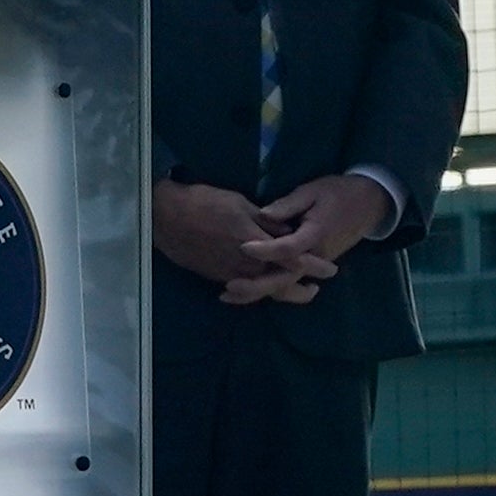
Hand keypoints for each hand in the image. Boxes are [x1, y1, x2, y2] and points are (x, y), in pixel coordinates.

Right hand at [155, 178, 323, 306]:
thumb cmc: (205, 203)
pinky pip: (244, 289)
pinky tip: (265, 289)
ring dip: (282, 293)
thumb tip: (289, 230)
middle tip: (316, 289)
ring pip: (262, 291)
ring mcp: (230, 274)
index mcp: (255, 244)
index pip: (292, 260)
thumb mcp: (241, 204)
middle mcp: (245, 265)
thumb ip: (267, 220)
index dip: (313, 265)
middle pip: (280, 285)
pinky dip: (259, 292)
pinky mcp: (216, 277)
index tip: (329, 268)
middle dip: (300, 289)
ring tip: (297, 293)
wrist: (166, 217)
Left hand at [240, 172, 391, 296]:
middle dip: (256, 285)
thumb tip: (262, 214)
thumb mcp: (312, 191)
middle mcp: (315, 257)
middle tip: (227, 288)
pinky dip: (267, 287)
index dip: (265, 249)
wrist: (369, 204)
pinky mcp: (311, 267)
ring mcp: (314, 265)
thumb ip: (288, 205)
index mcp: (315, 235)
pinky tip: (243, 289)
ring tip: (227, 294)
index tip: (242, 246)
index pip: (289, 249)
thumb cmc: (337, 193)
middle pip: (284, 278)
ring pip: (285, 285)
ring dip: (258, 291)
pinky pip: (288, 281)